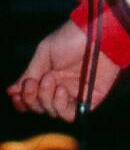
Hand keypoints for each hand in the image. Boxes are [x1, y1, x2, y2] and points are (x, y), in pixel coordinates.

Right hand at [6, 19, 120, 121]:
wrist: (99, 34)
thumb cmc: (72, 38)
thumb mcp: (45, 52)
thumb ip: (30, 72)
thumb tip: (12, 90)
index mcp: (48, 75)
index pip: (32, 97)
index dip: (22, 100)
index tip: (16, 95)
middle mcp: (60, 87)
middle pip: (39, 106)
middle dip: (31, 98)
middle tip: (32, 83)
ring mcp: (74, 94)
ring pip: (52, 112)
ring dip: (45, 100)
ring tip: (50, 80)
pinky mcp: (89, 99)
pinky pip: (70, 115)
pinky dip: (61, 107)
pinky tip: (61, 91)